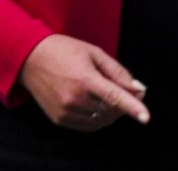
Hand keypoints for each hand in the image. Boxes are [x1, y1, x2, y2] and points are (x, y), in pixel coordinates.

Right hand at [17, 34, 148, 130]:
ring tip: (110, 95)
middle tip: (130, 90)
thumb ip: (118, 72)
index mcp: (85, 79)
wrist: (31, 59)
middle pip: (111, 110)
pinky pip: (88, 125)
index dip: (133, 108)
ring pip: (101, 120)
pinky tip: (98, 105)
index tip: (146, 117)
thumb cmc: (64, 51)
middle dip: (125, 103)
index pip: (115, 97)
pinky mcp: (59, 119)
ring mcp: (66, 111)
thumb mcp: (94, 53)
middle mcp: (74, 99)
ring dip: (113, 112)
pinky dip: (99, 118)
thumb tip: (138, 88)